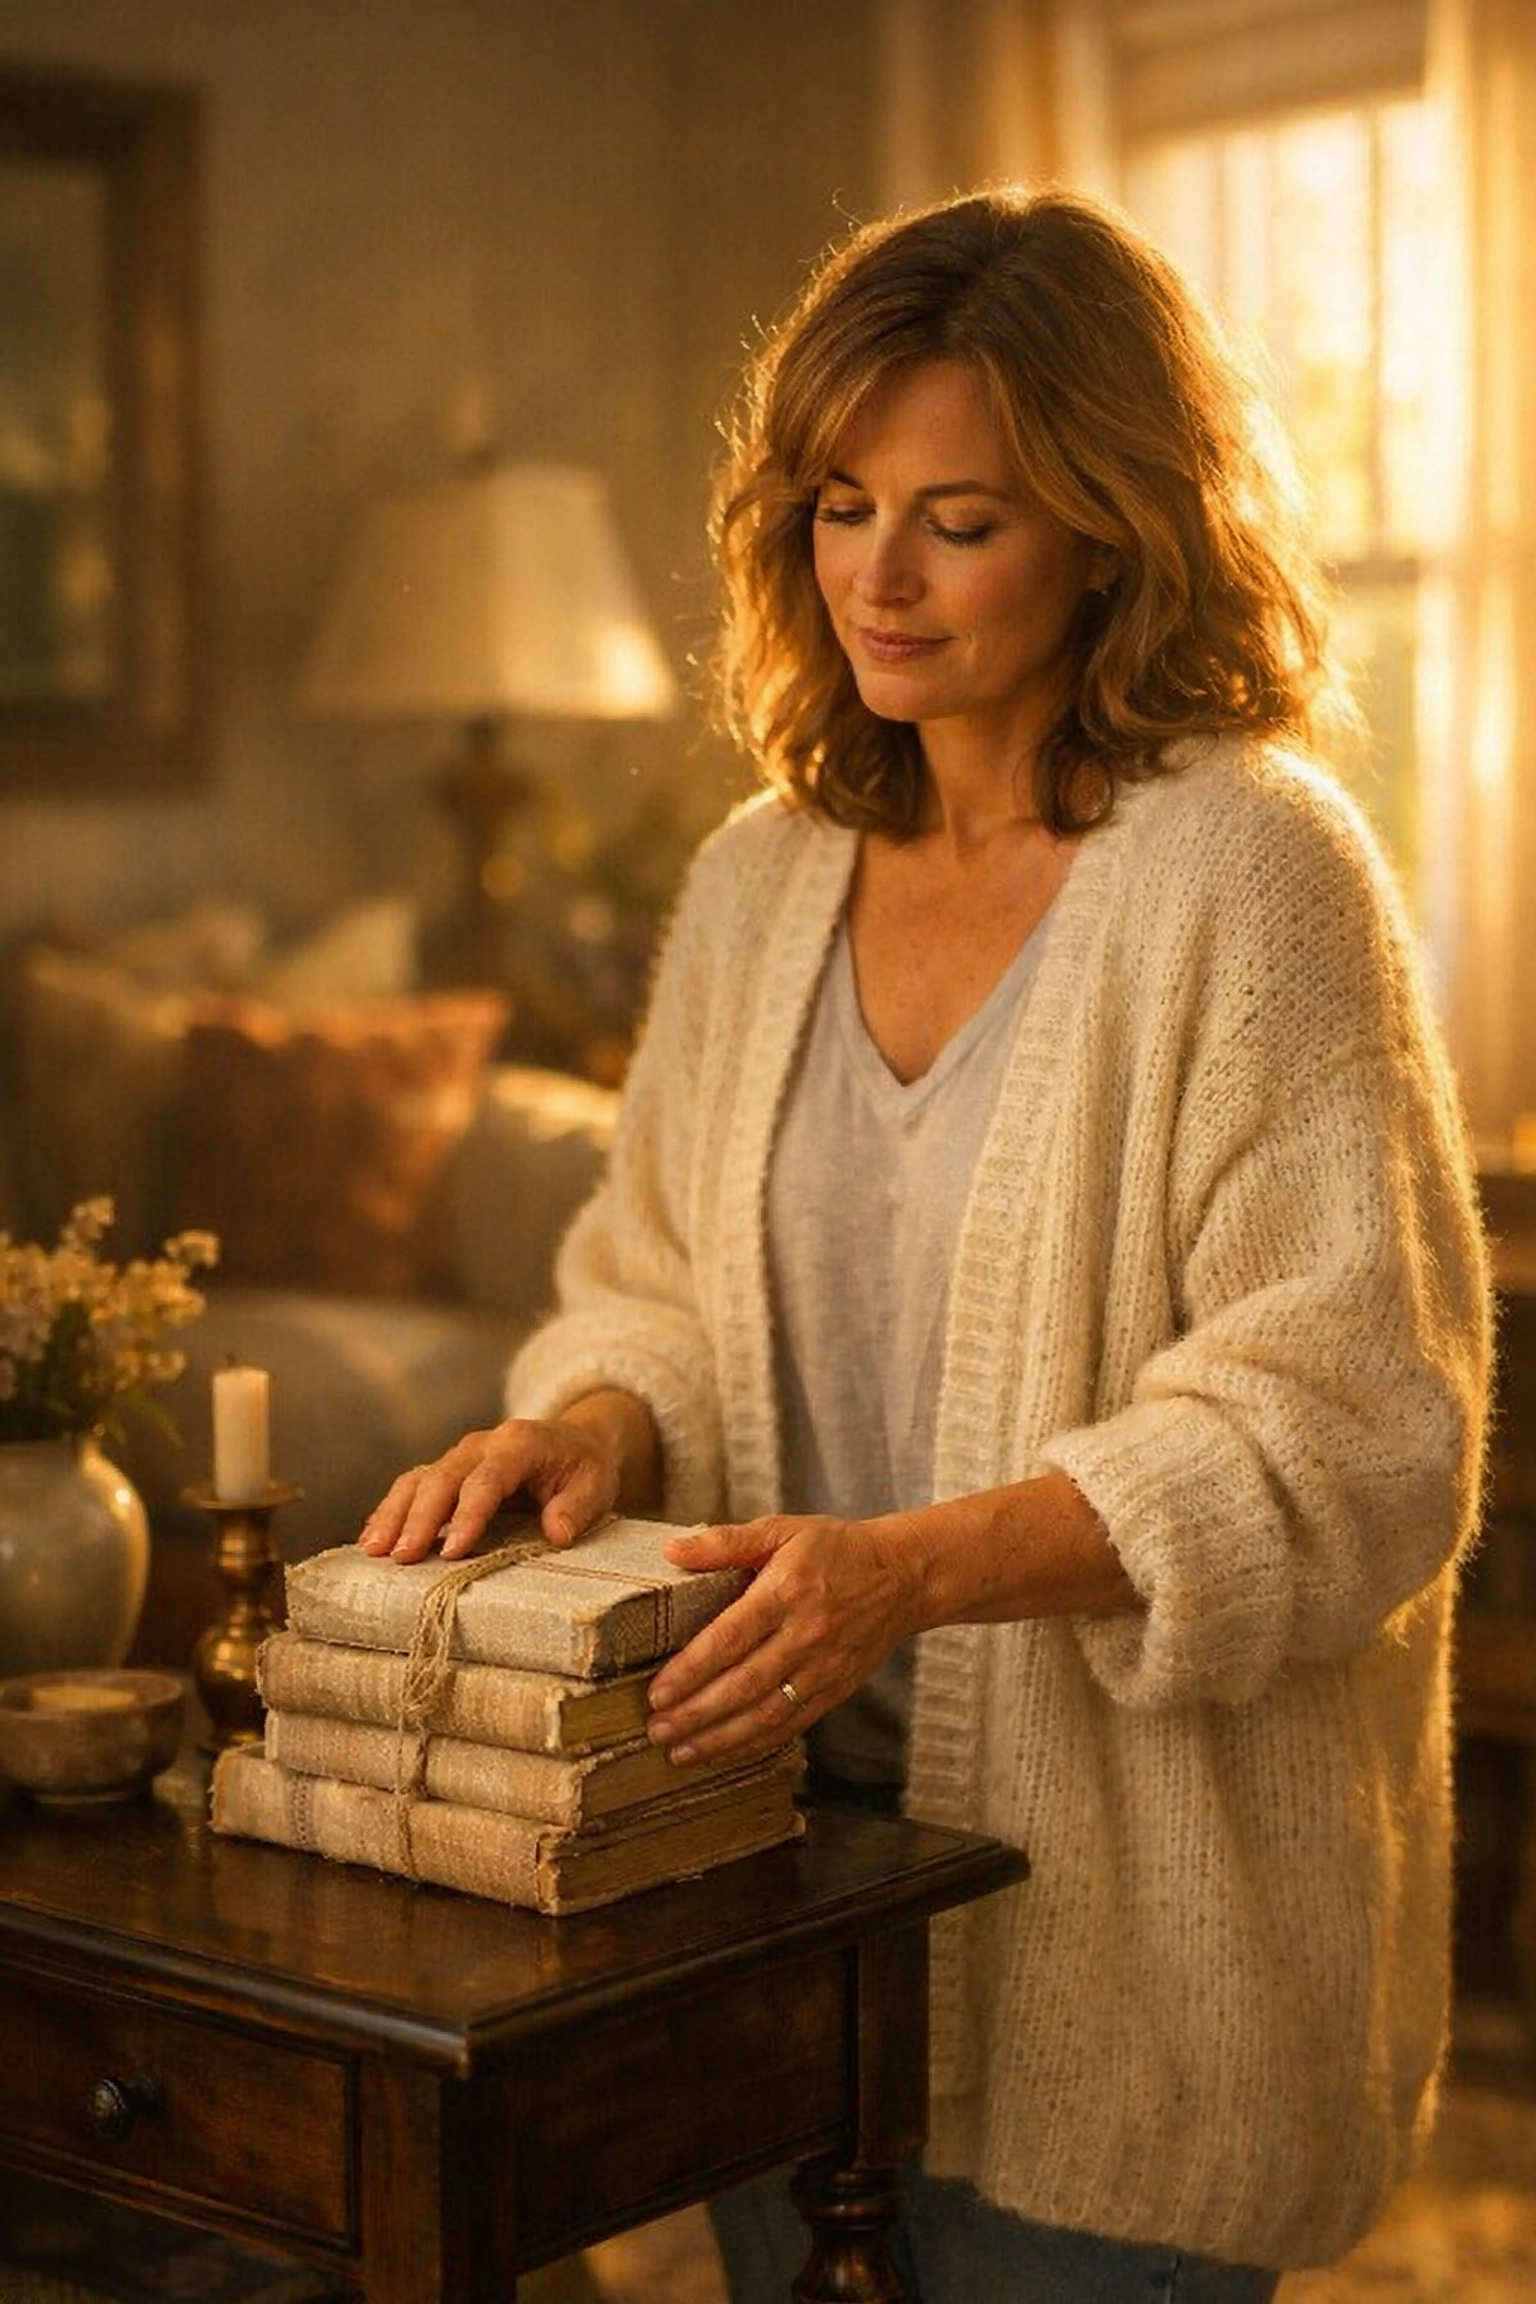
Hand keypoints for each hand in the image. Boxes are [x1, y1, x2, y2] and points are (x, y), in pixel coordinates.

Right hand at [357, 1417, 620, 1562]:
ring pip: (419, 1478)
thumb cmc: (583, 1468)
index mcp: (521, 1443)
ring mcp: (460, 1455)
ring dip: (394, 1513)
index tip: (452, 1552)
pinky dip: (391, 1510)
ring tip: (373, 1549)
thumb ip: (577, 1507)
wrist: (574, 1440)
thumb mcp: (596, 1485)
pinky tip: (372, 1539)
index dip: (469, 1514)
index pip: (489, 1479)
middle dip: (420, 1517)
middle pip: (444, 1477)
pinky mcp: (447, 1470)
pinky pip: (413, 1484)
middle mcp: (483, 1444)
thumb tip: (557, 1533)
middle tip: (401, 1556)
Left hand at [646, 1514, 923, 1768]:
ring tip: (679, 1751)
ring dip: (719, 1738)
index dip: (692, 1669)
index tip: (657, 1692)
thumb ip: (726, 1542)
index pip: (730, 1638)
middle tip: (655, 1729)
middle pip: (744, 1685)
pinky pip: (791, 1726)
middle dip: (696, 1713)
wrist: (904, 1577)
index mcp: (787, 1592)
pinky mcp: (836, 1690)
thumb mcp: (783, 1530)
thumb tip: (672, 1550)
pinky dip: (754, 1745)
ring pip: (766, 1714)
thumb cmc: (836, 1549)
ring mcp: (823, 1668)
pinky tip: (723, 1753)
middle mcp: (806, 1635)